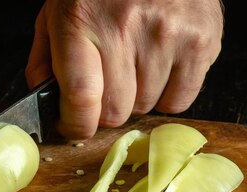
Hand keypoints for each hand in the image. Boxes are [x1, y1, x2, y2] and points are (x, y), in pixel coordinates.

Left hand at [25, 0, 223, 139]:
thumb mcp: (57, 11)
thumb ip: (44, 59)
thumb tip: (45, 103)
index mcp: (80, 20)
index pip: (81, 98)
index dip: (75, 125)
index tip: (72, 125)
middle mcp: (125, 27)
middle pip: (115, 112)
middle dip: (106, 109)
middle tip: (107, 85)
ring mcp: (167, 34)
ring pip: (146, 107)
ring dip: (136, 98)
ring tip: (135, 64)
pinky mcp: (201, 40)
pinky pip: (180, 101)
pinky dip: (167, 94)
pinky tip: (160, 66)